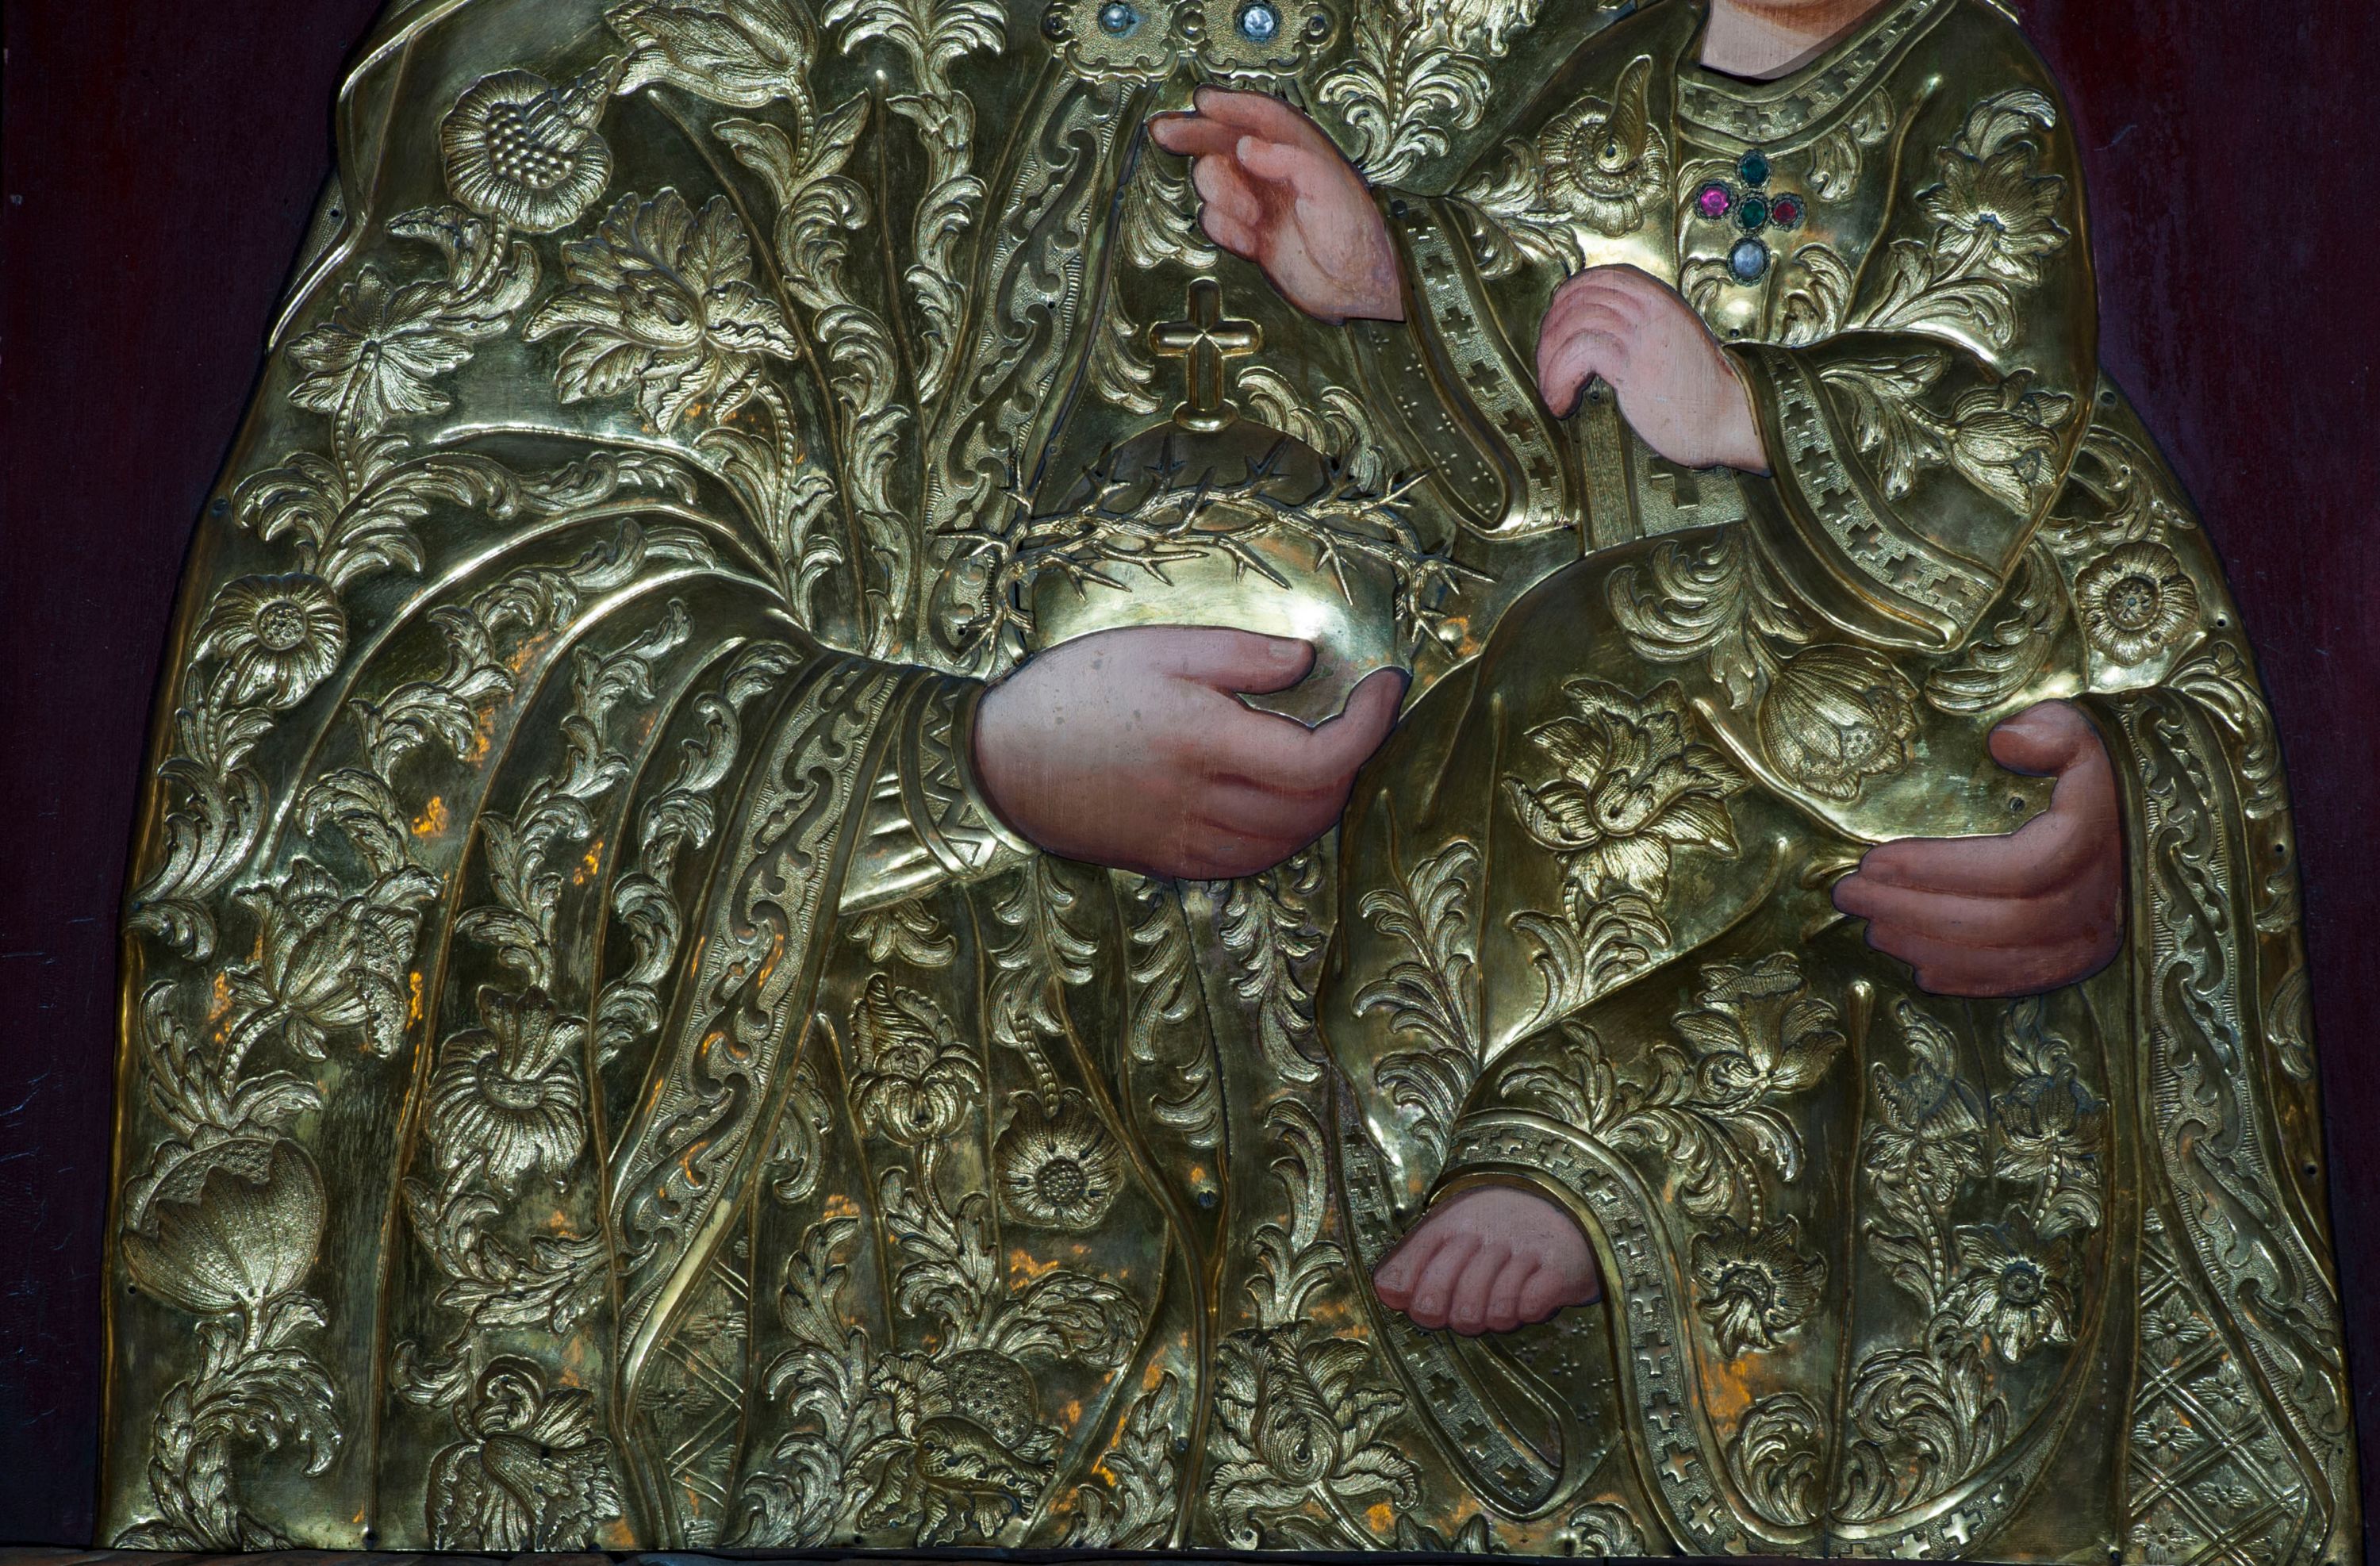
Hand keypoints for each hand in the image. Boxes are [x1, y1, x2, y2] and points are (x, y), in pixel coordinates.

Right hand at [971, 626, 1406, 879]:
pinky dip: (1287, 833)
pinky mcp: (1172, 863)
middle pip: (1319, 805)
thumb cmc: (1072, 694)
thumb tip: (1309, 662)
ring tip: (1327, 754)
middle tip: (1359, 714)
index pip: (1324, 758)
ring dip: (1328, 801)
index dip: (1373, 726)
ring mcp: (1189, 841)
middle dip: (1358, 760)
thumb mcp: (1155, 648)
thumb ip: (1239, 655)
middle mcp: (1204, 802)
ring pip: (1293, 841)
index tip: (1388, 686)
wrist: (999, 765)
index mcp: (1204, 740)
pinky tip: (1283, 800)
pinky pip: (1254, 861)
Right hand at [1147, 87, 1402, 324]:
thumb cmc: (1354, 231)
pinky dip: (1226, 229)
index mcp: (1296, 152)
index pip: (1257, 117)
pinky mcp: (1251, 237)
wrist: (1356, 284)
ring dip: (1223, 197)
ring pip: (1214, 184)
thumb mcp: (1326, 183)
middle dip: (1193, 135)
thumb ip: (1285, 159)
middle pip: (1223, 143)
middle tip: (1164, 132)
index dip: (1228, 106)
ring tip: (1251, 215)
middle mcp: (1273, 174)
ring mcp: (1260, 205)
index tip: (1200, 102)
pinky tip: (1249, 237)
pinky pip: (1217, 223)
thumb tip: (1245, 146)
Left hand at [1373, 1185, 1600, 1333]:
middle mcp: (1485, 1232)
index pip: (1408, 1271)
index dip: (1410, 1299)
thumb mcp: (1458, 1229)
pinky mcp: (1560, 1267)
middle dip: (1447, 1317)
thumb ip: (1417, 1259)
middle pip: (1440, 1301)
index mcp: (1452, 1221)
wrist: (1577, 1207)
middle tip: (1465, 1313)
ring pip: (1486, 1311)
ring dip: (1493, 1317)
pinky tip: (1531, 1298)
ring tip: (1503, 1303)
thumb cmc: (1506, 1227)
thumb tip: (1386, 1292)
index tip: (1421, 1307)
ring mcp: (1523, 1248)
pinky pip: (1528, 1307)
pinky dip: (1527, 1311)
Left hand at [1536, 265, 1768, 471]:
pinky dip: (1559, 379)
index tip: (1555, 332)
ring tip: (1554, 392)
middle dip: (1550, 334)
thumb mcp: (1671, 341)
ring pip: (1571, 325)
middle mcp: (1647, 305)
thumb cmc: (1700, 389)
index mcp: (1656, 296)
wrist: (1730, 415)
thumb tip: (1593, 333)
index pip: (1595, 278)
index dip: (1566, 301)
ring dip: (1550, 362)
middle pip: (1576, 298)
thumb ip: (1640, 328)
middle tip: (1549, 368)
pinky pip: (1578, 354)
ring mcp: (1640, 331)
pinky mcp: (1632, 361)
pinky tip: (1562, 403)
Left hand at [1833, 700, 2123, 995]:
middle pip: (2001, 920)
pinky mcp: (2083, 961)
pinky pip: (2022, 982)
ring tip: (1871, 927)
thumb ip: (2051, 730)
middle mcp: (2100, 897)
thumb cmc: (2096, 772)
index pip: (2015, 867)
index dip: (1939, 869)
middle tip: (1851, 895)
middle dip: (1914, 911)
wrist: (2142, 822)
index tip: (1875, 859)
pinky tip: (1919, 967)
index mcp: (2095, 838)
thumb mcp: (2084, 731)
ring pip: (2006, 957)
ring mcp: (2094, 936)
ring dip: (1930, 947)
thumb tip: (2003, 743)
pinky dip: (1967, 980)